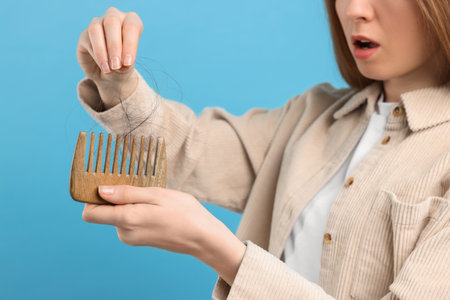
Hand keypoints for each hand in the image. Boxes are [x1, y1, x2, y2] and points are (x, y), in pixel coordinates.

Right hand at [76, 7, 142, 106]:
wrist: (110, 78)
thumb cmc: (124, 69)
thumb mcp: (128, 68)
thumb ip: (125, 63)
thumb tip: (121, 64)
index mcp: (131, 23)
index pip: (132, 25)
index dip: (130, 42)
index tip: (128, 62)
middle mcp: (115, 19)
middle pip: (113, 22)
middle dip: (116, 45)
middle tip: (118, 67)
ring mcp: (98, 25)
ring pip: (97, 28)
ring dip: (104, 50)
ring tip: (110, 69)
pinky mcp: (85, 35)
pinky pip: (88, 39)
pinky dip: (96, 54)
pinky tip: (102, 68)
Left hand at [82, 186, 245, 284]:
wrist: (203, 238)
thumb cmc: (185, 213)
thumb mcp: (157, 195)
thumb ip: (127, 193)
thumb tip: (101, 191)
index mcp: (127, 219)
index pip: (90, 212)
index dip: (91, 197)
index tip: (104, 182)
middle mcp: (125, 232)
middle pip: (104, 211)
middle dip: (116, 196)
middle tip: (139, 186)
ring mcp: (132, 238)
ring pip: (118, 215)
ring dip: (129, 203)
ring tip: (153, 198)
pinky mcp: (139, 239)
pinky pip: (128, 221)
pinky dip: (136, 211)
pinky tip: (156, 207)